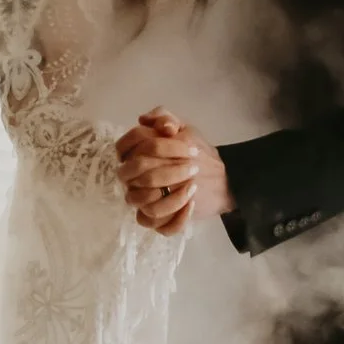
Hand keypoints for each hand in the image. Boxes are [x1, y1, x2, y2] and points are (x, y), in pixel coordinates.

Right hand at [115, 112, 229, 235]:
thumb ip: (166, 118)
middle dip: (166, 169)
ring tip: (193, 186)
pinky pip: (158, 225)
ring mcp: (143, 202)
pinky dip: (176, 218)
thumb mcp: (184, 129)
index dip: (152, 143)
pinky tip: (192, 205)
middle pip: (135, 174)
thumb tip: (156, 124)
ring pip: (144, 204)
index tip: (178, 139)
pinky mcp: (158, 221)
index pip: (124, 147)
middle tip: (193, 167)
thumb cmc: (194, 152)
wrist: (218, 177)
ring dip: (172, 197)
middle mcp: (133, 180)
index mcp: (134, 156)